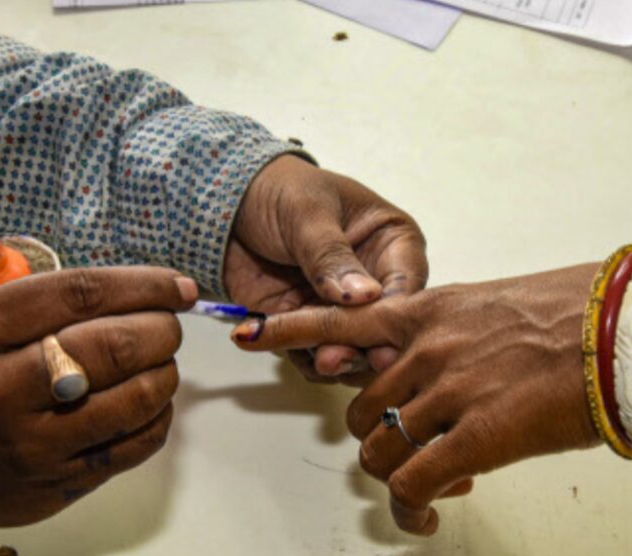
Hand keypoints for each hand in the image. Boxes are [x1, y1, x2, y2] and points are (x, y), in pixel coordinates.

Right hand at [0, 267, 197, 534]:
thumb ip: (51, 302)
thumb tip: (153, 289)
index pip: (80, 295)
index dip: (144, 285)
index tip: (177, 285)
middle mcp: (0, 390)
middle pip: (115, 346)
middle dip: (161, 329)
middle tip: (167, 326)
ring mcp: (32, 443)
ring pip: (136, 397)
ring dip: (166, 371)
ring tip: (160, 361)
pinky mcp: (61, 481)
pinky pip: (139, 442)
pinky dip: (160, 414)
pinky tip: (150, 401)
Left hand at [226, 154, 426, 382]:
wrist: (226, 204)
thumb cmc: (279, 190)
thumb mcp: (308, 213)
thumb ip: (331, 255)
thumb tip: (364, 296)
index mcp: (393, 243)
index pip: (405, 285)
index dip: (394, 315)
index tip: (381, 338)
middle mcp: (375, 280)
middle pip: (382, 326)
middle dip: (361, 345)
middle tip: (338, 356)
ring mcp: (341, 307)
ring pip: (351, 346)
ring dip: (334, 358)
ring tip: (318, 361)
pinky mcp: (309, 324)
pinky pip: (314, 353)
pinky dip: (305, 359)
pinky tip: (290, 352)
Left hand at [229, 264, 602, 534]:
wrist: (630, 328)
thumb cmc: (578, 312)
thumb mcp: (497, 306)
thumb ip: (453, 335)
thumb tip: (438, 371)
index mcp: (430, 310)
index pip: (340, 316)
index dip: (290, 328)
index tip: (248, 333)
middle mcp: (428, 348)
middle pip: (360, 404)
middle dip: (375, 430)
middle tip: (409, 442)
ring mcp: (449, 391)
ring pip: (380, 445)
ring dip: (394, 467)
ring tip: (427, 475)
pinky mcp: (478, 437)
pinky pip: (416, 481)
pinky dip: (412, 503)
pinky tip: (426, 511)